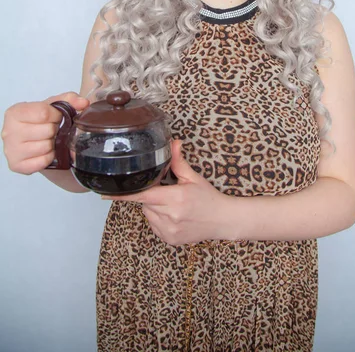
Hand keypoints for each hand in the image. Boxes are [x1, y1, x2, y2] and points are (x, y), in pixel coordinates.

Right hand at [1, 92, 89, 174]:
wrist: (33, 141)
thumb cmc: (41, 122)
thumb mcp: (53, 106)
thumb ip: (70, 99)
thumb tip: (84, 102)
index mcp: (15, 112)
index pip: (44, 113)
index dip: (56, 115)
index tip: (56, 117)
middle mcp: (9, 131)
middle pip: (47, 131)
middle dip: (55, 130)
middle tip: (52, 130)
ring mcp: (11, 150)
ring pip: (45, 147)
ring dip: (52, 144)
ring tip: (48, 140)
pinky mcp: (17, 165)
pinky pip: (43, 161)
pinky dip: (48, 157)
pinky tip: (45, 152)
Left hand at [103, 140, 232, 245]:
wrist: (222, 220)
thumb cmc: (209, 198)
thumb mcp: (194, 178)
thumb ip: (179, 162)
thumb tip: (173, 143)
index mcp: (175, 199)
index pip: (142, 195)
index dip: (122, 195)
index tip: (104, 194)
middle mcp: (170, 216)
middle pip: (145, 203)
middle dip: (152, 195)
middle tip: (168, 192)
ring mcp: (168, 231)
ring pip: (148, 215)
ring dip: (154, 208)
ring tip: (174, 205)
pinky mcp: (169, 239)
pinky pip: (154, 226)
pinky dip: (159, 219)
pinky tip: (174, 215)